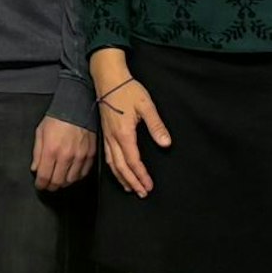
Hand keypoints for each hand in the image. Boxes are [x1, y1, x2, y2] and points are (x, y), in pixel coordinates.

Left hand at [30, 115, 94, 190]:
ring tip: (59, 179)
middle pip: (58, 182)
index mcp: (51, 150)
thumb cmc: (57, 118)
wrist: (77, 107)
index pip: (45, 177)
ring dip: (64, 182)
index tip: (40, 185)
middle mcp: (66, 156)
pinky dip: (76, 176)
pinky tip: (71, 173)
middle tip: (48, 185)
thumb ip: (37, 153)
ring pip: (71, 180)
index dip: (41, 184)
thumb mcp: (40, 132)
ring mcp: (80, 156)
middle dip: (51, 186)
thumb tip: (35, 169)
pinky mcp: (90, 154)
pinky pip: (83, 173)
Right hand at [92, 55, 169, 197]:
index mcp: (124, 133)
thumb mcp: (146, 105)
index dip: (141, 175)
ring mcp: (107, 136)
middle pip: (121, 167)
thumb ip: (156, 126)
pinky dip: (114, 168)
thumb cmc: (127, 90)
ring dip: (122, 178)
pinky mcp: (104, 133)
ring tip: (131, 188)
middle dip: (132, 182)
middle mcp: (113, 138)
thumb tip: (166, 144)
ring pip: (112, 164)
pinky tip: (118, 172)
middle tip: (142, 193)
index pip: (133, 161)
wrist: (108, 78)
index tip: (149, 186)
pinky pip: (108, 156)